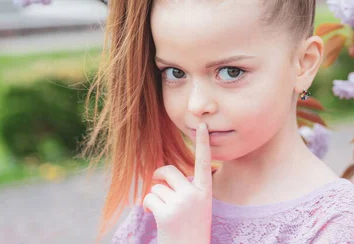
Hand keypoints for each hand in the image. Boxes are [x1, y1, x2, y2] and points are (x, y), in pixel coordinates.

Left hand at [143, 122, 212, 243]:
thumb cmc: (191, 228)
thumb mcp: (197, 205)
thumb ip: (187, 188)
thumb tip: (162, 171)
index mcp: (206, 191)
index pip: (205, 162)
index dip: (203, 143)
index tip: (203, 125)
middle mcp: (195, 194)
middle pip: (170, 171)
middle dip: (159, 175)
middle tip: (157, 183)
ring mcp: (181, 204)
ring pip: (157, 186)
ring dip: (155, 196)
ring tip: (164, 211)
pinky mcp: (166, 213)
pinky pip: (149, 198)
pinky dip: (148, 206)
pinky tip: (156, 216)